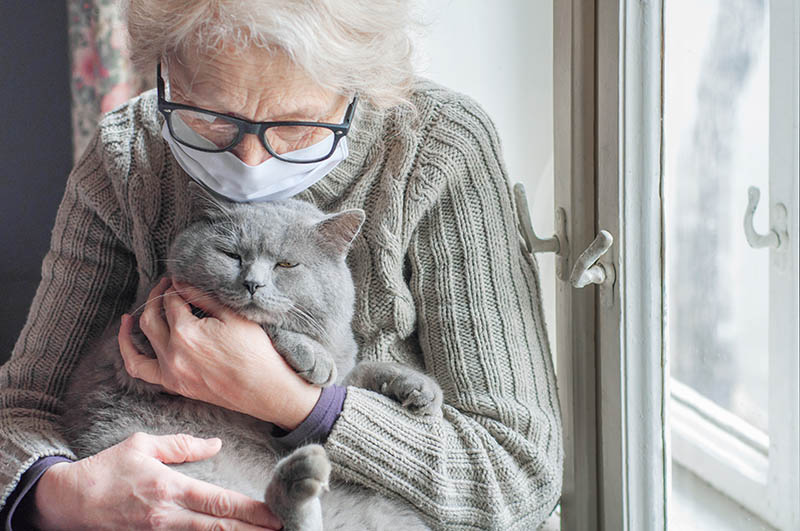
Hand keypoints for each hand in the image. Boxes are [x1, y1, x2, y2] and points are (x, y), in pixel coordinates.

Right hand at [33, 432, 281, 529]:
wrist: (69, 500)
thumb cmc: (107, 468)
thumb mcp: (143, 444)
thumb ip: (183, 445)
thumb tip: (216, 444)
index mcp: (170, 487)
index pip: (219, 501)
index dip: (250, 511)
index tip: (273, 513)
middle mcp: (168, 515)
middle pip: (219, 527)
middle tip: (279, 530)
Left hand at [119, 278, 320, 429]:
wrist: (263, 389)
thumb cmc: (254, 351)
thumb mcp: (233, 316)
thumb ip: (203, 297)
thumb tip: (181, 283)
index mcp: (186, 331)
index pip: (171, 301)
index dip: (175, 287)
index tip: (181, 280)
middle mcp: (172, 351)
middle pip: (151, 316)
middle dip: (156, 297)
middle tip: (167, 287)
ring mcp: (170, 371)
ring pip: (140, 340)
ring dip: (137, 322)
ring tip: (135, 312)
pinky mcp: (173, 384)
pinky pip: (140, 369)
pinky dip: (129, 354)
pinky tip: (129, 341)